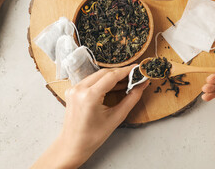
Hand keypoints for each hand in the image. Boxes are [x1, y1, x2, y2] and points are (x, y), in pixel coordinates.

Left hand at [32, 65, 148, 168]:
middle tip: (134, 76)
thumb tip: (142, 84)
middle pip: (104, 73)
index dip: (127, 71)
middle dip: (120, 73)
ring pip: (97, 75)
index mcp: (89, 96)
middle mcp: (79, 89)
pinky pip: (90, 80)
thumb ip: (131, 98)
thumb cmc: (93, 136)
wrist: (73, 145)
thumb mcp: (116, 117)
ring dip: (112, 76)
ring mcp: (74, 89)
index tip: (138, 68)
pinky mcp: (72, 90)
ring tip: (126, 81)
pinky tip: (113, 86)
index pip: (112, 76)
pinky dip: (102, 81)